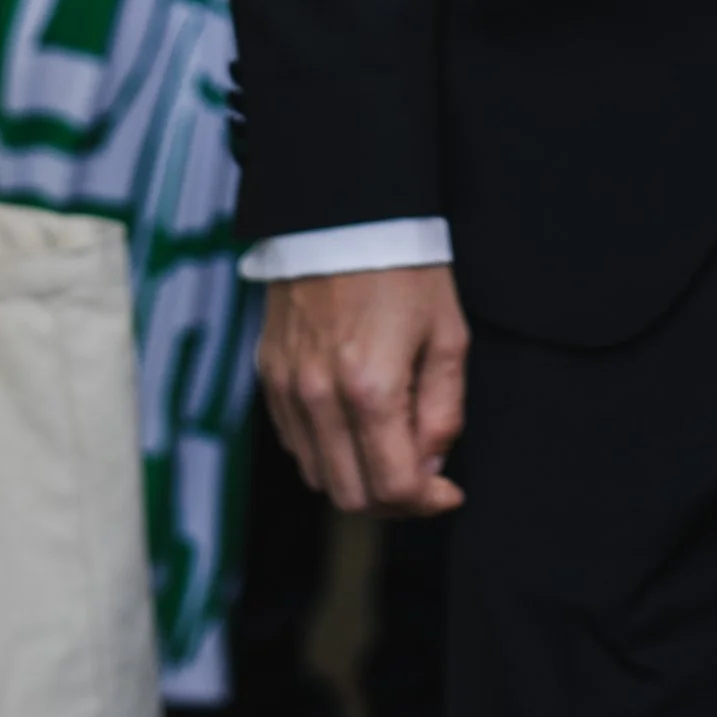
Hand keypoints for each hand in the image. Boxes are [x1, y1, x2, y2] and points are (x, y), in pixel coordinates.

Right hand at [257, 263, 468, 517]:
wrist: (343, 213)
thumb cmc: (405, 269)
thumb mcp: (448, 336)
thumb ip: (444, 411)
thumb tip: (430, 468)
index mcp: (371, 389)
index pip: (393, 487)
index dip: (427, 503)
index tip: (448, 491)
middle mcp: (320, 397)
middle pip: (351, 496)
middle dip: (393, 501)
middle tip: (423, 479)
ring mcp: (288, 388)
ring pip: (318, 475)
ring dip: (357, 479)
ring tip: (391, 450)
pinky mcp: (268, 374)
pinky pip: (294, 441)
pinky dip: (326, 450)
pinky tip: (355, 425)